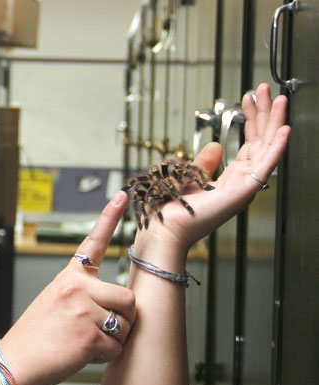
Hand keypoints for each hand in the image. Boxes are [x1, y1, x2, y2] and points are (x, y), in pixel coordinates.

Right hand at [0, 191, 135, 384]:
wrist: (13, 364)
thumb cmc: (33, 339)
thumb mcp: (52, 304)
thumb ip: (83, 297)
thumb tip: (120, 305)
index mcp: (68, 278)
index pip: (92, 243)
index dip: (110, 218)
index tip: (123, 196)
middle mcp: (77, 288)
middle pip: (128, 299)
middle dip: (122, 319)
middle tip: (99, 331)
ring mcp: (84, 311)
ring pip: (126, 325)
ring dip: (113, 340)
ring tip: (83, 344)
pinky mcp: (90, 336)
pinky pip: (117, 348)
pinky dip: (104, 358)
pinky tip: (81, 355)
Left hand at [135, 83, 289, 252]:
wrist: (165, 229)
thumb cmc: (175, 211)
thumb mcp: (192, 177)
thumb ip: (206, 162)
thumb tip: (215, 147)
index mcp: (231, 180)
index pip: (250, 143)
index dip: (252, 120)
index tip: (249, 99)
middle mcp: (241, 183)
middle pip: (261, 141)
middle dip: (264, 113)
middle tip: (264, 90)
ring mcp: (244, 187)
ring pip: (267, 148)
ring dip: (274, 122)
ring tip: (277, 99)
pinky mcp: (243, 192)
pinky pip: (266, 166)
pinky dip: (277, 147)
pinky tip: (284, 129)